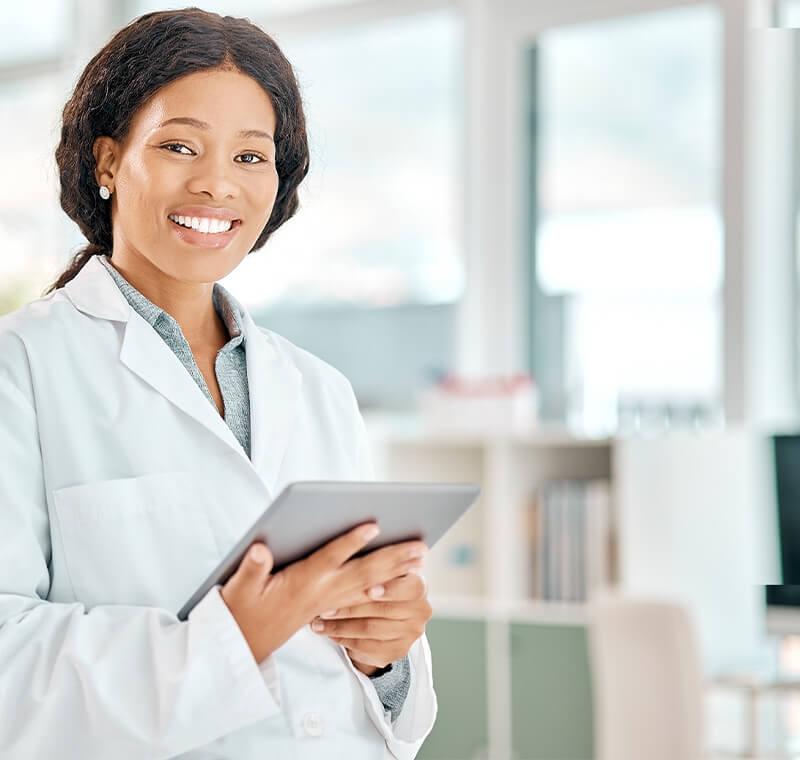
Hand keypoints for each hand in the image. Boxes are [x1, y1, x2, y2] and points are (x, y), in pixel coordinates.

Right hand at [221, 525, 426, 663]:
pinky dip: (385, 585)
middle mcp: (322, 592)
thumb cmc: (242, 609)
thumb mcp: (239, 588)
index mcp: (302, 582)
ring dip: (396, 571)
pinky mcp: (331, 605)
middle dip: (393, 559)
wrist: (245, 644)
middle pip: (363, 572)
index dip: (351, 541)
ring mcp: (330, 600)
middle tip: (420, 547)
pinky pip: (364, 595)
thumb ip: (252, 568)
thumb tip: (260, 548)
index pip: (331, 557)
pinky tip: (401, 578)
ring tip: (420, 558)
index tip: (374, 525)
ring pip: (369, 583)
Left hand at [309, 570, 431, 674]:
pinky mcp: (397, 651)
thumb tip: (361, 541)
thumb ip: (380, 565)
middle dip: (350, 607)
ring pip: (369, 629)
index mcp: (420, 586)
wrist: (390, 620)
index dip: (390, 589)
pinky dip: (344, 639)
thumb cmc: (381, 587)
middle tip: (324, 605)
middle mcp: (421, 611)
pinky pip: (366, 646)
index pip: (410, 587)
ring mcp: (410, 634)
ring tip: (318, 620)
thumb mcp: (384, 574)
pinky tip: (329, 632)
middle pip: (382, 609)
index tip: (369, 589)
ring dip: (340, 625)